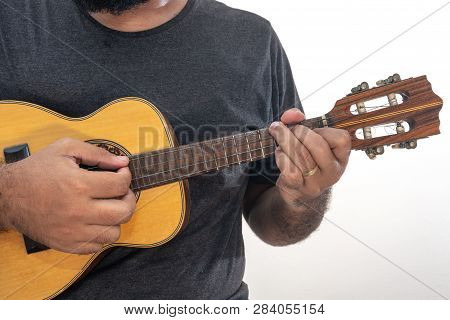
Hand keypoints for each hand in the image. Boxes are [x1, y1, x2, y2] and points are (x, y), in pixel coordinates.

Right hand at [1, 138, 135, 253]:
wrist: (7, 196)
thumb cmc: (36, 171)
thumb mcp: (65, 149)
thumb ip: (97, 154)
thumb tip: (122, 162)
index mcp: (78, 185)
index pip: (120, 185)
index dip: (126, 176)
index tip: (121, 173)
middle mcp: (78, 211)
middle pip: (124, 212)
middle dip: (128, 199)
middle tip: (121, 192)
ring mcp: (73, 231)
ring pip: (114, 233)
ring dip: (116, 219)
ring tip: (107, 207)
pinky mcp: (67, 244)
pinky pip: (97, 246)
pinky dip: (101, 234)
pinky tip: (94, 221)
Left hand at [269, 108, 350, 205]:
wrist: (296, 190)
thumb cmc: (304, 158)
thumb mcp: (308, 140)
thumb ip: (300, 121)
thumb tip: (292, 115)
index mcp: (341, 157)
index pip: (342, 139)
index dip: (323, 130)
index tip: (311, 129)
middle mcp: (332, 172)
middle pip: (318, 145)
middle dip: (298, 131)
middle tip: (284, 127)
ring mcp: (316, 182)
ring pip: (301, 155)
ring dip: (284, 140)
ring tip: (278, 135)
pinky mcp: (299, 188)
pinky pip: (289, 169)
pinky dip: (281, 157)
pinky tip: (280, 153)